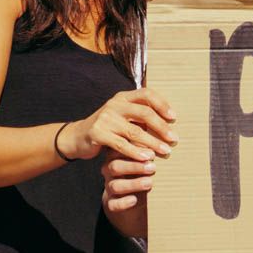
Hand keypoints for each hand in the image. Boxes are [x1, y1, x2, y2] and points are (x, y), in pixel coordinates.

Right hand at [60, 88, 175, 162]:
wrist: (78, 137)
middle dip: (162, 127)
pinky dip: (136, 152)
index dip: (162, 104)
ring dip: (153, 142)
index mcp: (122, 97)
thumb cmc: (108, 128)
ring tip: (165, 151)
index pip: (146, 94)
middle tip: (174, 139)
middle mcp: (114, 105)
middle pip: (144, 113)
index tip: (174, 117)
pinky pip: (122, 144)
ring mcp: (105, 118)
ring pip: (135, 131)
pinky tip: (147, 158)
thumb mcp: (123, 117)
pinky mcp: (98, 134)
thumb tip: (169, 121)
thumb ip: (140, 116)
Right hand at [102, 155, 155, 214]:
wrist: (133, 199)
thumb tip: (165, 148)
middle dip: (135, 166)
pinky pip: (114, 204)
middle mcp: (110, 172)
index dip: (135, 151)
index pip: (120, 151)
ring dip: (133, 184)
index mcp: (116, 157)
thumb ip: (150, 155)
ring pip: (116, 185)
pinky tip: (134, 200)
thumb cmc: (142, 174)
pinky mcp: (112, 204)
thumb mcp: (145, 163)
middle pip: (115, 166)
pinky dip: (124, 202)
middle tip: (153, 167)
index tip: (152, 154)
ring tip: (149, 183)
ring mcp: (110, 188)